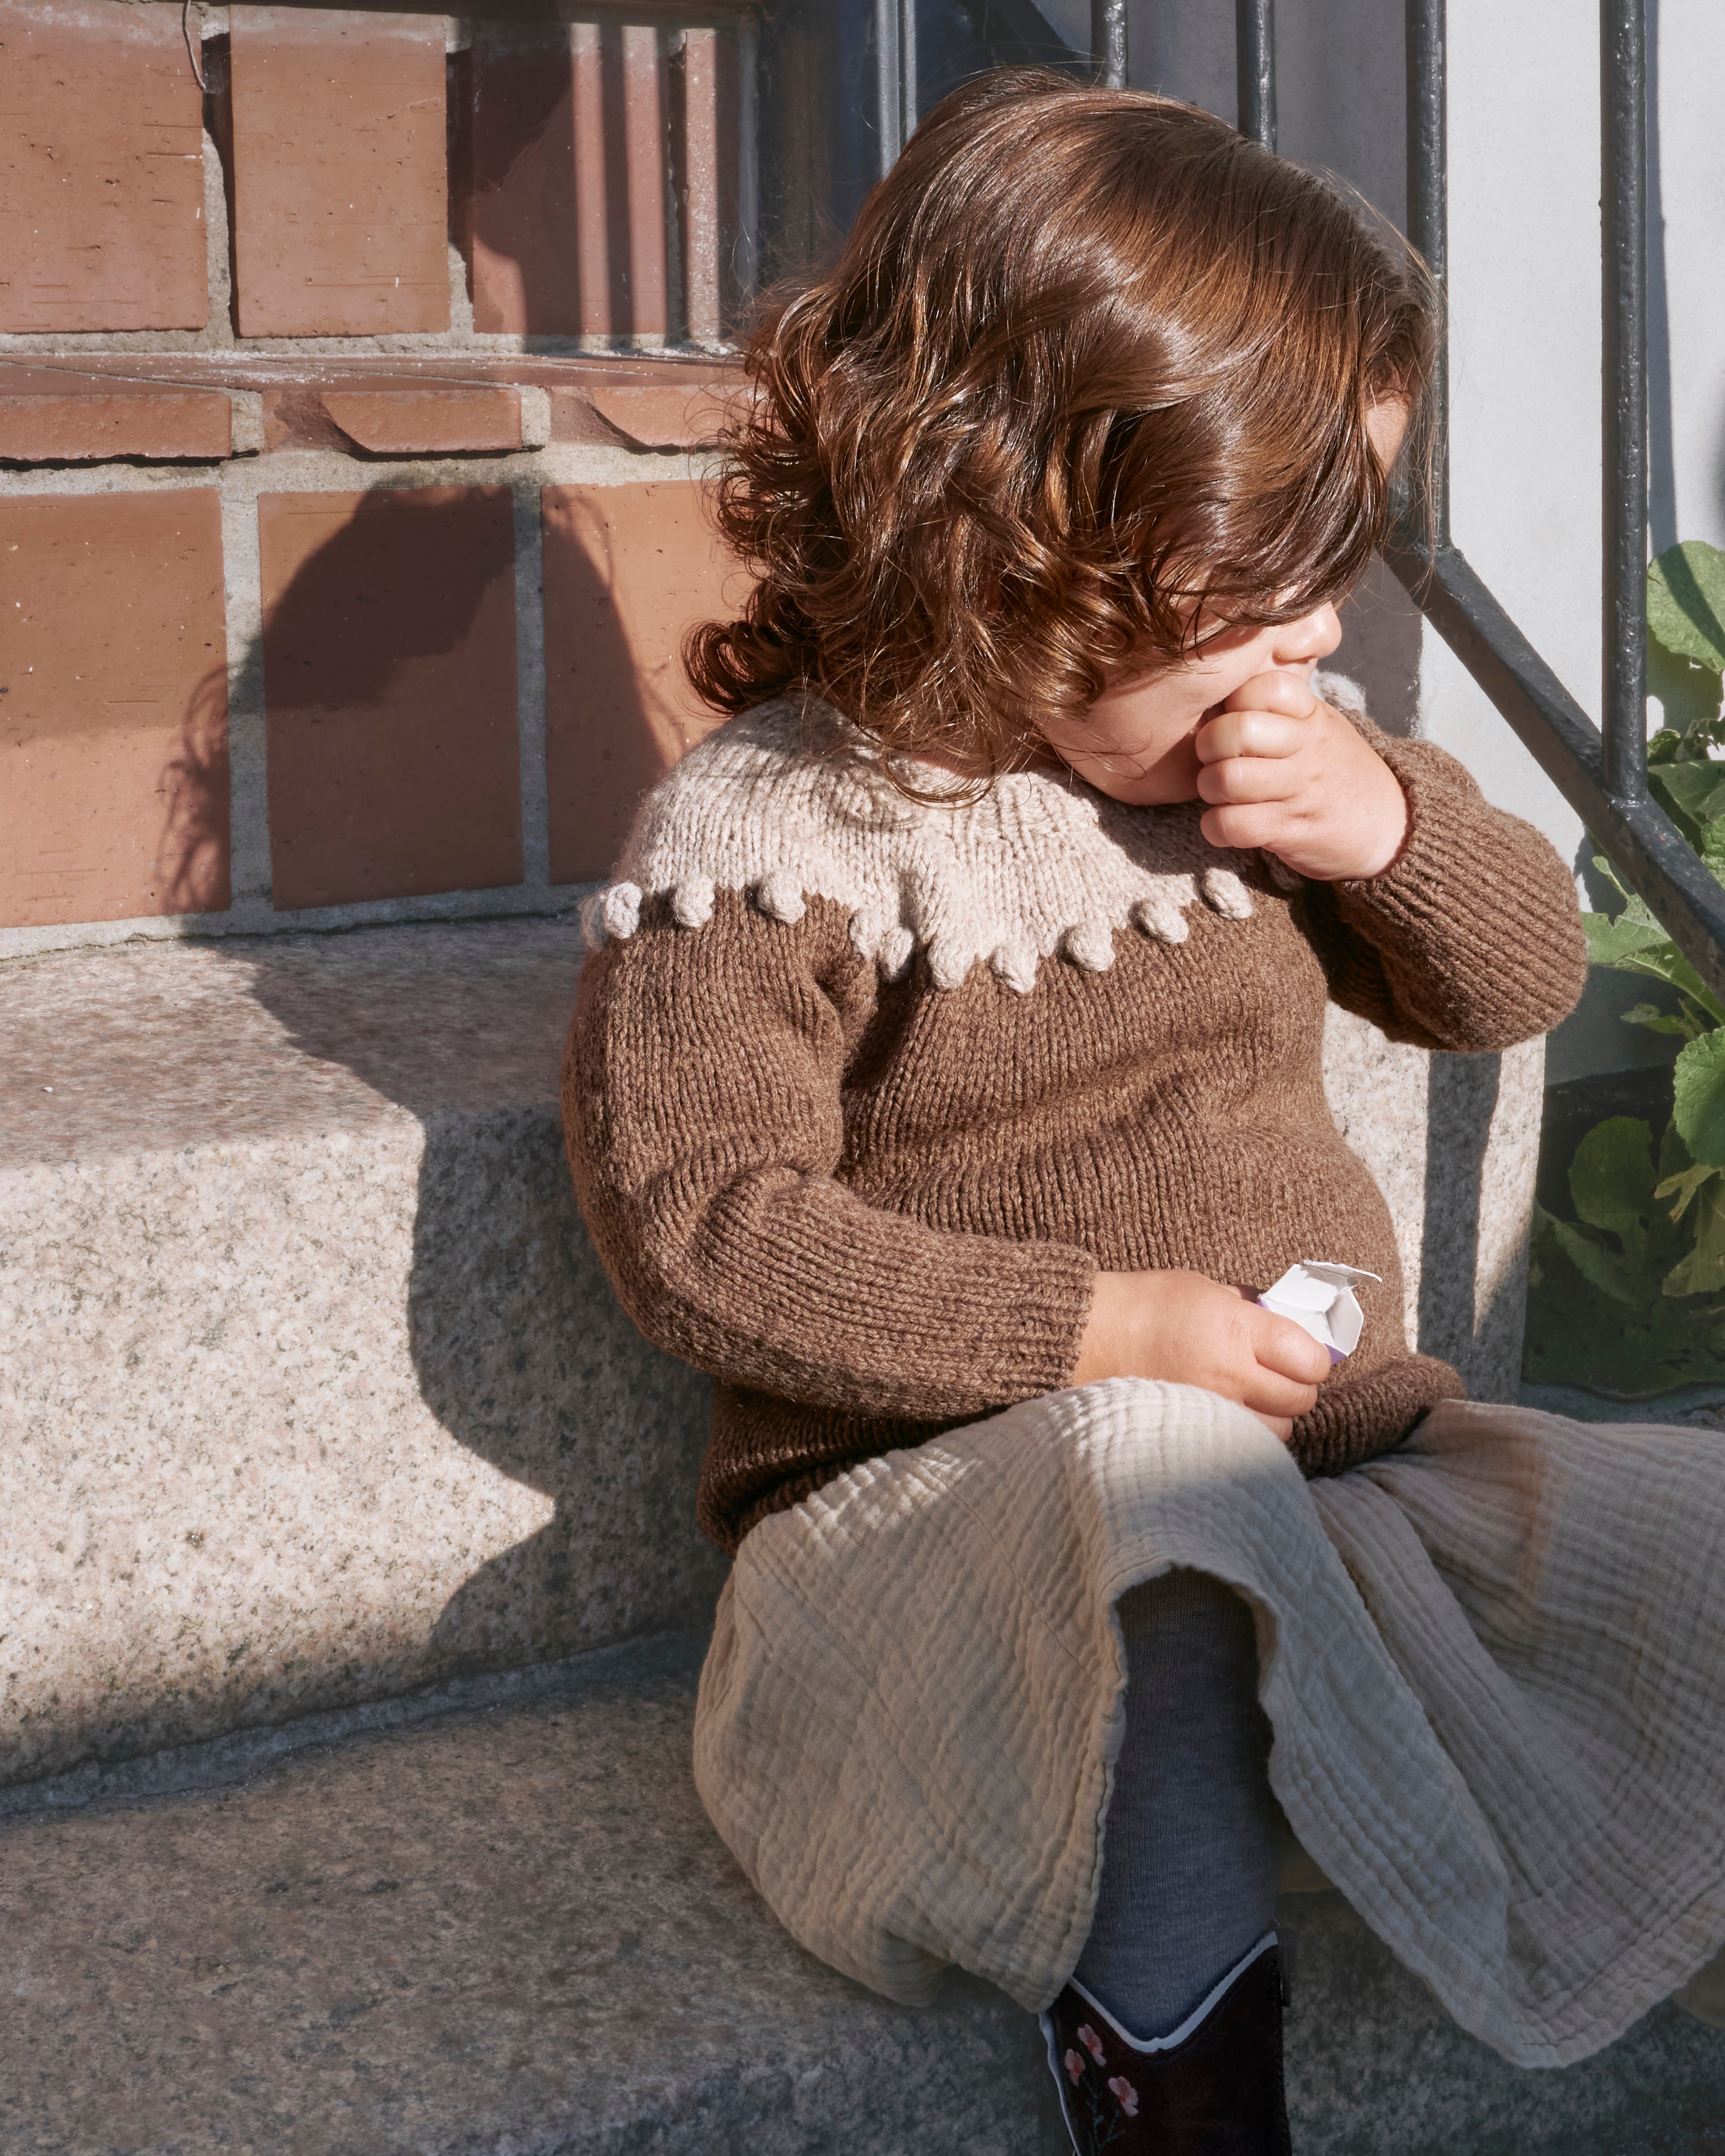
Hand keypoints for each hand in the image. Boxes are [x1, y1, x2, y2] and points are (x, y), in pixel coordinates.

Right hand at [1070, 1268, 1331, 1440]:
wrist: (1085, 1337)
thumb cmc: (1143, 1305)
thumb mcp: (1204, 1288)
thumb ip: (1250, 1309)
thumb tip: (1288, 1324)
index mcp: (1237, 1330)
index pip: (1310, 1360)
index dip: (1313, 1358)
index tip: (1302, 1353)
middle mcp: (1230, 1376)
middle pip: (1300, 1400)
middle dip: (1298, 1387)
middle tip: (1280, 1375)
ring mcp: (1212, 1411)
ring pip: (1279, 1432)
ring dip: (1276, 1416)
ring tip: (1254, 1398)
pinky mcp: (1194, 1435)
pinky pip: (1243, 1445)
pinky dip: (1248, 1435)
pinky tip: (1233, 1418)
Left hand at [1194, 670, 1408, 880]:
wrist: (1386, 826)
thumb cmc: (1333, 769)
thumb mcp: (1316, 724)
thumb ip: (1276, 706)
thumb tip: (1216, 695)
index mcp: (1311, 714)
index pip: (1262, 686)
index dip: (1233, 701)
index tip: (1231, 719)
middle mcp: (1307, 748)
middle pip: (1237, 731)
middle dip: (1209, 746)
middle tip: (1213, 758)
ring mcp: (1299, 790)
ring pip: (1227, 778)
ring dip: (1209, 788)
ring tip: (1220, 792)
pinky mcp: (1289, 830)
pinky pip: (1232, 824)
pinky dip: (1215, 827)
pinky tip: (1225, 823)